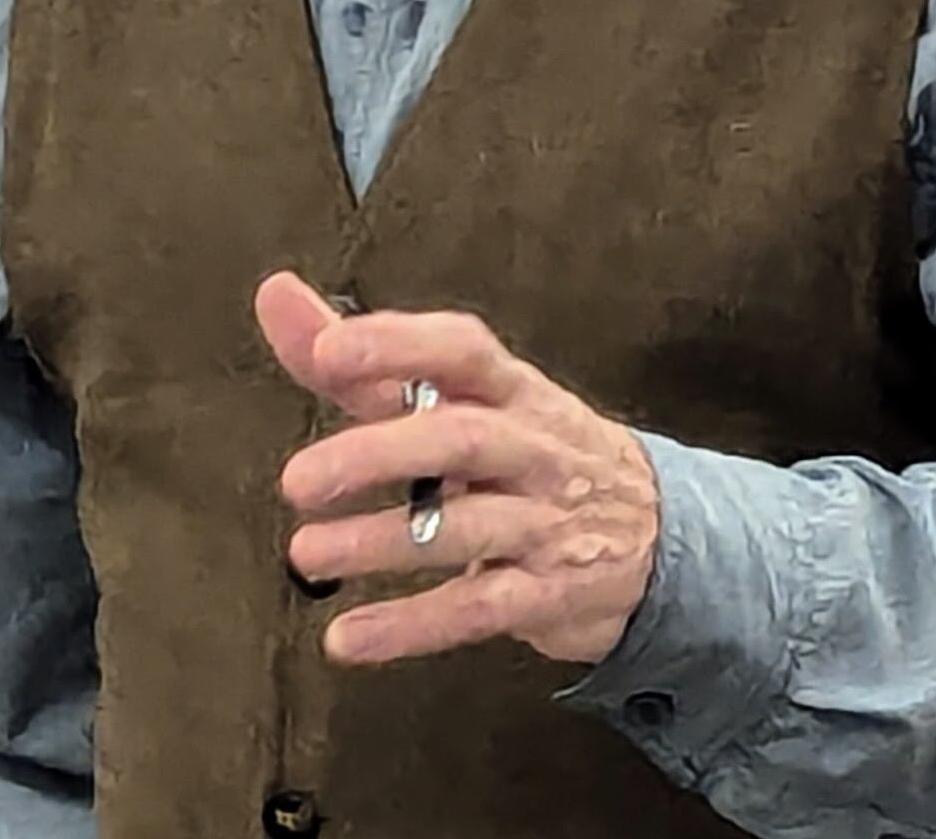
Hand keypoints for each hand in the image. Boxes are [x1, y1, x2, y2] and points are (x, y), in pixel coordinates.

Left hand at [254, 270, 660, 667]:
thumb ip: (365, 360)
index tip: (328, 350)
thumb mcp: (461, 402)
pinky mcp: (548, 595)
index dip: (398, 344)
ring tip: (306, 553)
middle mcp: (533, 449)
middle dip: (378, 454)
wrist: (658, 538)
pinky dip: (411, 626)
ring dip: (381, 542)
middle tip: (297, 481)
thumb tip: (277, 296)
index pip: (462, 350)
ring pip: (467, 528)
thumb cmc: (526, 455)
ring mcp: (546, 523)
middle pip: (462, 438)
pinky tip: (347, 638)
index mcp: (511, 390)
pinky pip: (478, 610)